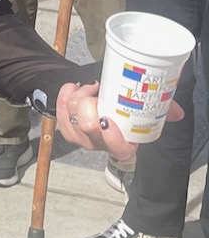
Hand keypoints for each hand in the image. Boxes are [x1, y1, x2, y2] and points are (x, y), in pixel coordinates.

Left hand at [55, 84, 185, 159]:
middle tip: (98, 91)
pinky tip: (73, 87)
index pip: (118, 150)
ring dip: (79, 95)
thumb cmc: (126, 109)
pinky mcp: (65, 127)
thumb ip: (163, 109)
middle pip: (87, 126)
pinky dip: (64, 95)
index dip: (111, 137)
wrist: (102, 103)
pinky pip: (58, 111)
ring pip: (71, 116)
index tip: (108, 118)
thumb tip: (177, 113)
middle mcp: (100, 144)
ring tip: (90, 87)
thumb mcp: (146, 109)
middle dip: (89, 103)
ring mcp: (81, 138)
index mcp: (124, 144)